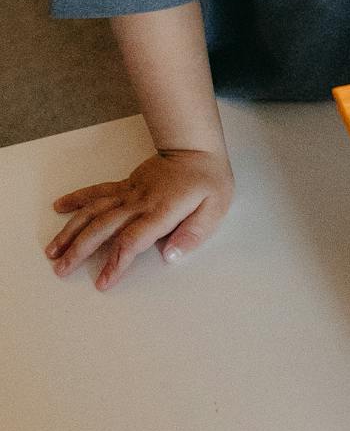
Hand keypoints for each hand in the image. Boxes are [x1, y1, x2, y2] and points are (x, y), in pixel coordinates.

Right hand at [46, 147, 233, 289]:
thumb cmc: (208, 180)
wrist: (196, 147)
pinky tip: (58, 207)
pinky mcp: (125, 184)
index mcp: (161, 212)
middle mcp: (139, 202)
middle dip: (79, 251)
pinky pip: (97, 191)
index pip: (132, 240)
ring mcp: (129, 191)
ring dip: (71, 230)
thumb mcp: (215, 208)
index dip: (116, 263)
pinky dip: (76, 198)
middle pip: (102, 227)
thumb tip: (171, 256)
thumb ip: (194, 233)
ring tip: (52, 250)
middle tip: (61, 271)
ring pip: (93, 210)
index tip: (102, 282)